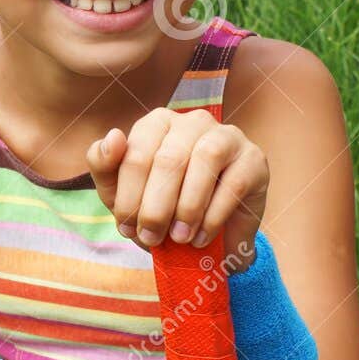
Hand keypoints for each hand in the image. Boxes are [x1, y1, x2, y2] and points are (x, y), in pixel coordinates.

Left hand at [86, 108, 267, 271]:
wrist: (207, 235)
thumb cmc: (160, 206)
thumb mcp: (123, 193)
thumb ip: (105, 166)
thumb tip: (112, 136)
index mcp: (157, 123)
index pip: (135, 153)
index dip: (128, 196)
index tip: (126, 228)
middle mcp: (192, 121)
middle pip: (169, 159)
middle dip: (155, 207)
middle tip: (151, 238)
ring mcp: (227, 136)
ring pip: (204, 161)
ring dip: (187, 208)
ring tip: (179, 238)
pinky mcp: (253, 159)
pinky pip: (233, 183)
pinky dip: (213, 216)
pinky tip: (201, 237)